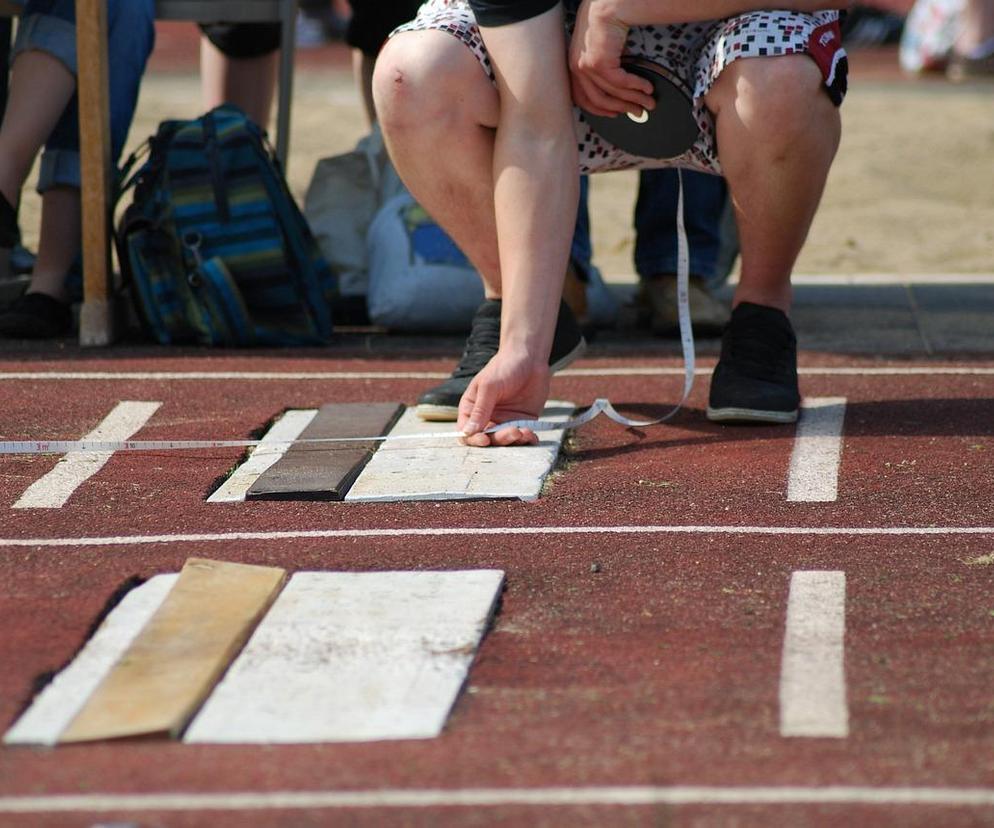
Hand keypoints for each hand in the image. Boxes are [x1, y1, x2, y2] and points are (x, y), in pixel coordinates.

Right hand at [457, 350, 550, 447]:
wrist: (530, 358)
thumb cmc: (504, 367)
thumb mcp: (489, 387)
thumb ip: (480, 410)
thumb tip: (468, 432)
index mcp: (472, 409)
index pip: (467, 433)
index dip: (474, 440)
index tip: (485, 440)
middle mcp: (487, 418)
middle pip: (488, 440)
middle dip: (499, 440)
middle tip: (513, 432)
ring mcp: (505, 421)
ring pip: (506, 441)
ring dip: (514, 441)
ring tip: (524, 432)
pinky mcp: (523, 421)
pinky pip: (523, 436)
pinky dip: (527, 439)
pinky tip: (531, 435)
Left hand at [569, 0, 655, 117]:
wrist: (608, 5)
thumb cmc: (605, 23)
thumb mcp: (600, 50)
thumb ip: (603, 68)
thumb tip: (620, 88)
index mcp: (574, 67)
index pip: (583, 98)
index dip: (600, 110)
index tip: (614, 114)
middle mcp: (576, 69)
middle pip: (599, 100)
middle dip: (622, 109)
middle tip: (638, 112)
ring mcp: (586, 67)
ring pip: (612, 93)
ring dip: (633, 100)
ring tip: (648, 102)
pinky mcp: (598, 63)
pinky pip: (620, 82)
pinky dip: (636, 86)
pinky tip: (646, 87)